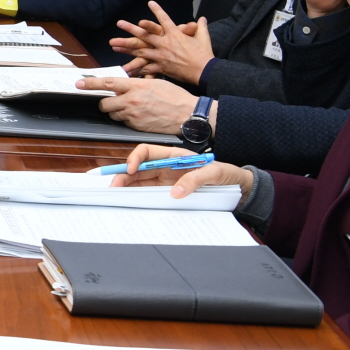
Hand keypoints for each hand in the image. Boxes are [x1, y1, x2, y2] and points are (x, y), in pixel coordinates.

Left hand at [75, 75, 201, 134]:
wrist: (188, 114)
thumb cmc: (175, 97)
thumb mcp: (155, 83)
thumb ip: (136, 84)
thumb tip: (122, 86)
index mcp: (136, 86)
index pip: (107, 83)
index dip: (90, 83)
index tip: (79, 83)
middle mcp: (131, 100)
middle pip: (104, 103)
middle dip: (106, 103)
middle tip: (113, 102)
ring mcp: (133, 115)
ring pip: (113, 114)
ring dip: (117, 112)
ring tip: (132, 109)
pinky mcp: (136, 126)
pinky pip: (124, 123)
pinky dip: (128, 120)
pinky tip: (140, 117)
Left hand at [108, 1, 212, 83]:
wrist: (205, 71)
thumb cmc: (204, 54)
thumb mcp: (203, 38)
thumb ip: (200, 27)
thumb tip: (202, 19)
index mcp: (175, 34)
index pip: (165, 19)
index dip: (157, 10)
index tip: (150, 2)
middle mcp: (165, 43)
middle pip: (145, 34)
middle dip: (131, 29)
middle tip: (119, 23)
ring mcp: (161, 56)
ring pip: (140, 51)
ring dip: (126, 48)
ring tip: (114, 45)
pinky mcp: (161, 67)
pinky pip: (146, 68)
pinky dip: (136, 70)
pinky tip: (125, 70)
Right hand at [111, 142, 255, 200]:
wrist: (235, 185)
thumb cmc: (225, 173)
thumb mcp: (214, 173)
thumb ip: (194, 180)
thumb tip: (175, 192)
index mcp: (174, 155)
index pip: (147, 151)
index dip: (136, 158)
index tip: (132, 169)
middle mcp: (166, 165)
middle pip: (139, 167)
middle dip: (124, 174)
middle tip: (115, 185)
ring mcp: (165, 179)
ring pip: (139, 179)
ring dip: (126, 185)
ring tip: (117, 192)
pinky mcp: (166, 190)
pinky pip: (147, 191)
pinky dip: (136, 194)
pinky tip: (129, 197)